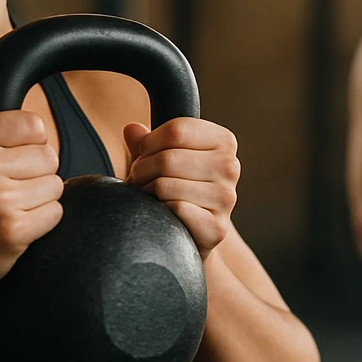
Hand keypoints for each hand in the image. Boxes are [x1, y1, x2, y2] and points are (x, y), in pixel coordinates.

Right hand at [0, 111, 63, 298]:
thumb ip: (0, 138)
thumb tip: (43, 133)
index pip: (33, 125)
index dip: (31, 145)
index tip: (12, 163)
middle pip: (49, 156)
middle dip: (36, 175)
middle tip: (7, 192)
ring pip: (55, 185)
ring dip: (39, 201)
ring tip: (9, 210)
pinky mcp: (13, 228)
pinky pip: (55, 212)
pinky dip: (41, 222)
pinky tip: (15, 226)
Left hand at [124, 118, 239, 260]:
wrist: (193, 232)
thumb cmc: (177, 187)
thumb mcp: (163, 159)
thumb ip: (147, 142)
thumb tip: (132, 130)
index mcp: (223, 141)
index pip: (176, 131)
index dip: (149, 143)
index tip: (144, 156)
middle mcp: (230, 167)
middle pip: (168, 159)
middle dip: (142, 170)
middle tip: (139, 180)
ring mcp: (226, 198)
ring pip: (165, 184)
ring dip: (146, 191)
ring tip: (148, 196)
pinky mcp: (217, 227)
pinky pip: (175, 209)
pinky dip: (160, 211)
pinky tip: (163, 214)